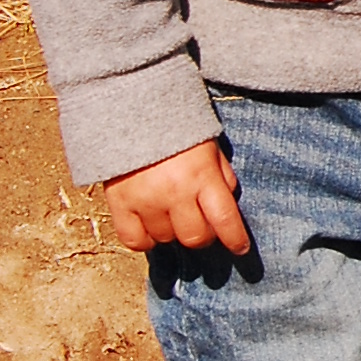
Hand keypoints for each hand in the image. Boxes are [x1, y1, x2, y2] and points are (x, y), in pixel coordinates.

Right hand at [103, 137, 249, 257]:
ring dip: (173, 231)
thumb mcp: (209, 147)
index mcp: (202, 176)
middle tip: (200, 223)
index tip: (240, 249)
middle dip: (203, 235)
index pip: (225, 220)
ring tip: (171, 212)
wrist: (130, 111)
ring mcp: (145, 201)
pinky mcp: (119, 205)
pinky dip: (145, 239)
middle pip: (195, 237)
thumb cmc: (177, 128)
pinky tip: (150, 225)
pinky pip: (135, 241)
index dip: (235, 240)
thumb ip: (221, 177)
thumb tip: (228, 211)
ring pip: (166, 239)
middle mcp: (175, 193)